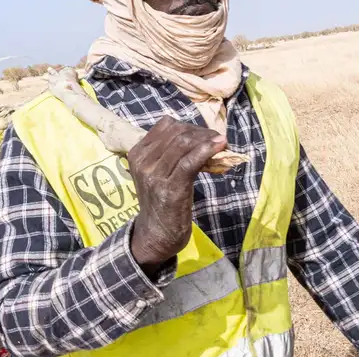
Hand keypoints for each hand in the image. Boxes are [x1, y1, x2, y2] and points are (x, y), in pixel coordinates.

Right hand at [127, 116, 225, 269]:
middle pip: (177, 132)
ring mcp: (154, 174)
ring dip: (207, 140)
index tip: (205, 135)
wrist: (156, 234)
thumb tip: (201, 136)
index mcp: (137, 153)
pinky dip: (207, 150)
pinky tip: (220, 146)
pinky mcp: (170, 187)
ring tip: (222, 143)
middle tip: (217, 139)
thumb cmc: (161, 201)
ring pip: (184, 143)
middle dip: (201, 132)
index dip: (189, 126)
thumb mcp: (159, 172)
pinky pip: (190, 161)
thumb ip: (170, 153)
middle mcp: (142, 161)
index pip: (166, 125)